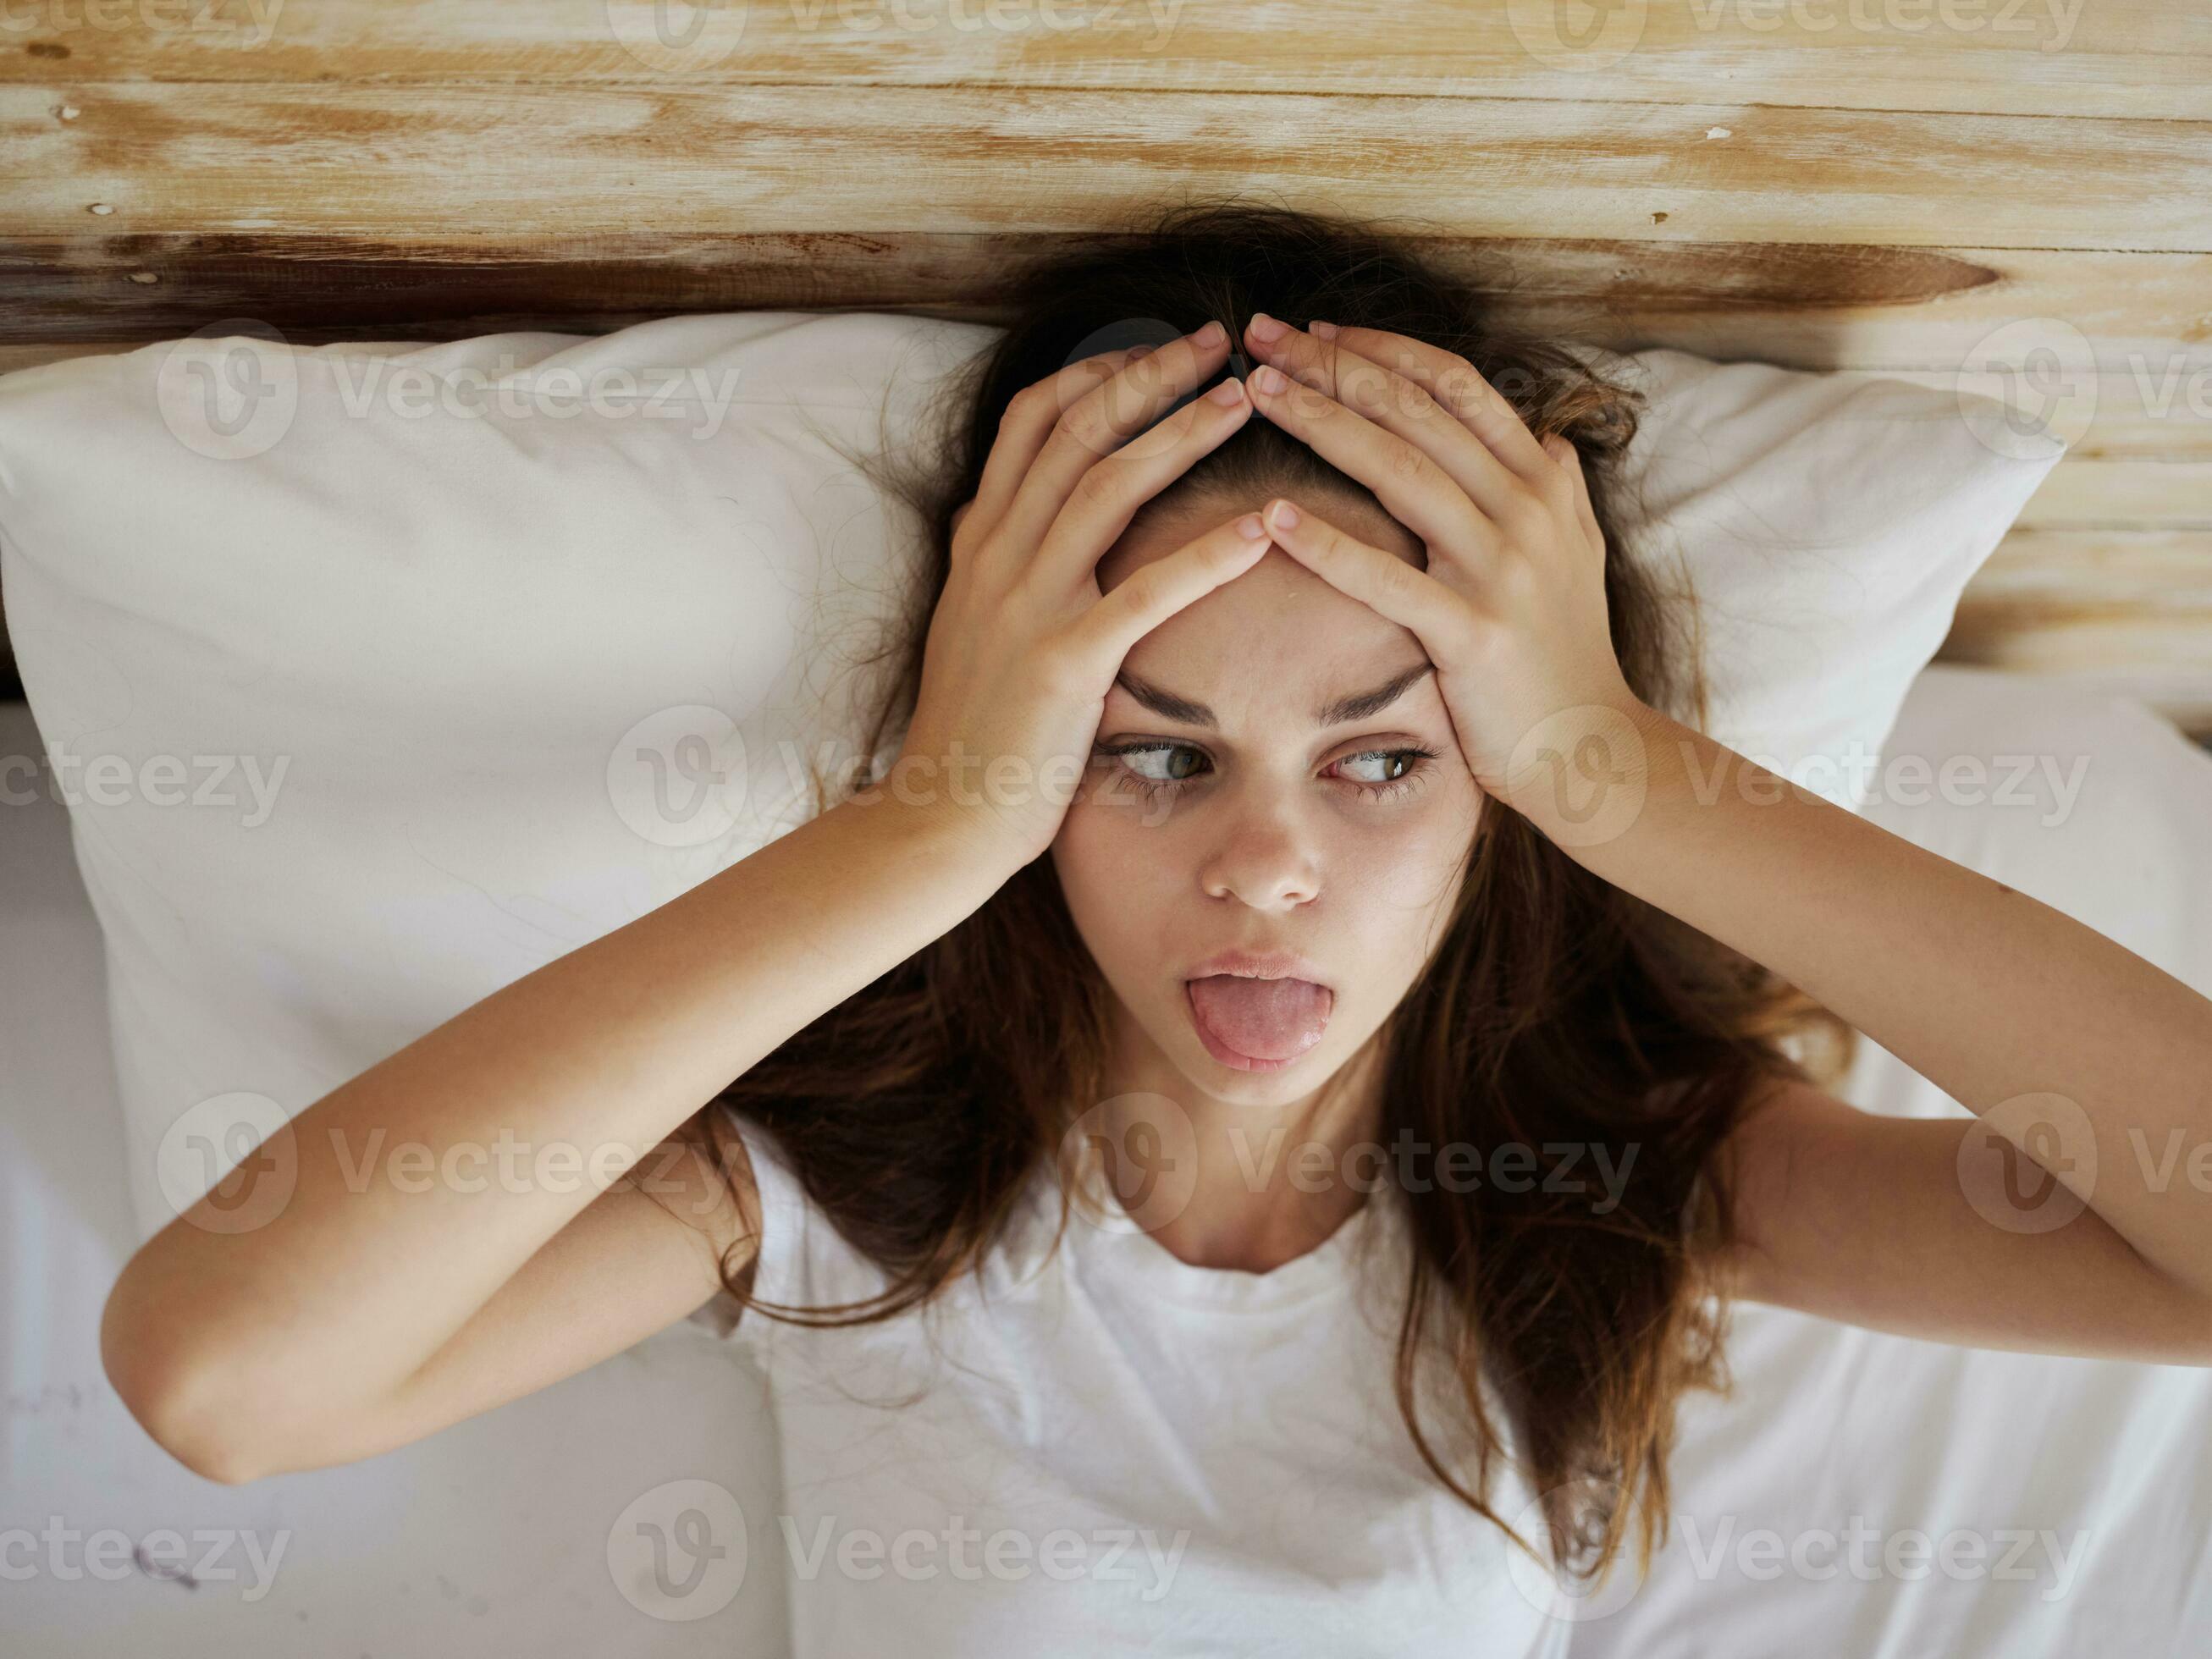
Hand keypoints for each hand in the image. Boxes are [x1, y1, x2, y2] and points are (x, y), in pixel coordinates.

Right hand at [890, 322, 1271, 870]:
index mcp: (979, 543)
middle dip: (1154, 374)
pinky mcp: (1064, 664)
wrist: (939, 819)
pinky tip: (1265, 526)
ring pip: (1108, 486)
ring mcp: (1027, 606)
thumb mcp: (971, 627)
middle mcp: (997, 558)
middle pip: (1078, 430)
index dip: (1099, 371)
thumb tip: (1008, 511)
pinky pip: (1146, 592)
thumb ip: (995, 565)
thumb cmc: (972, 733)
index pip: (1034, 420)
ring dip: (1184, 433)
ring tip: (1248, 400)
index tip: (1160, 349)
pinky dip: (1210, 554)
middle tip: (1222, 343)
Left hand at [1235, 315, 1656, 832]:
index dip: (1384, 349)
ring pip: (1400, 472)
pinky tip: (1274, 516)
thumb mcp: (1579, 553)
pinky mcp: (1471, 633)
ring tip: (1260, 394)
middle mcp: (1526, 509)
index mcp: (1543, 480)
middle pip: (1417, 412)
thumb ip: (1559, 487)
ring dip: (1323, 423)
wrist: (1592, 744)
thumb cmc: (1565, 650)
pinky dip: (1328, 545)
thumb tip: (1547, 436)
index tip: (1318, 331)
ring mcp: (1501, 569)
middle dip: (1334, 365)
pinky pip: (1387, 579)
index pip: (1455, 385)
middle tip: (1264, 334)